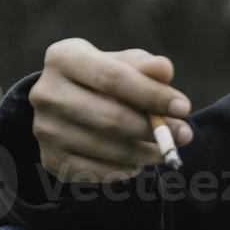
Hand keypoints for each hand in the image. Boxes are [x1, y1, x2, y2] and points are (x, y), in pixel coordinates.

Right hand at [28, 38, 194, 182]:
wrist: (65, 105)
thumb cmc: (104, 79)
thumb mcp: (123, 64)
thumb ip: (144, 65)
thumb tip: (164, 70)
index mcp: (63, 58)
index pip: (113, 78)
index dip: (152, 95)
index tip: (184, 107)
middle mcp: (45, 93)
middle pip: (110, 118)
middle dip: (154, 129)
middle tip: (184, 135)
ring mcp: (44, 129)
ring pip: (107, 148)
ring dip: (145, 153)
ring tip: (164, 149)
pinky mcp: (50, 159)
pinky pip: (98, 171)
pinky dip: (126, 169)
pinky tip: (139, 161)